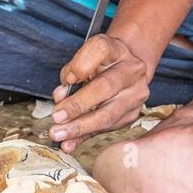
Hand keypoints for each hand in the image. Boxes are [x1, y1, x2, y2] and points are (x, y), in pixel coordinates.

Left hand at [49, 34, 150, 151]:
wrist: (127, 69)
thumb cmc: (102, 64)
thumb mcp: (86, 57)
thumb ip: (72, 72)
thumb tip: (60, 97)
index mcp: (117, 49)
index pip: (100, 49)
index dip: (80, 66)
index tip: (66, 80)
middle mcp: (132, 70)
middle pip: (105, 87)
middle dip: (78, 105)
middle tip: (57, 117)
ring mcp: (136, 94)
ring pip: (108, 114)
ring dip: (80, 127)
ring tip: (59, 135)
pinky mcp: (132, 114)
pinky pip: (106, 128)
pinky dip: (85, 137)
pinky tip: (69, 144)